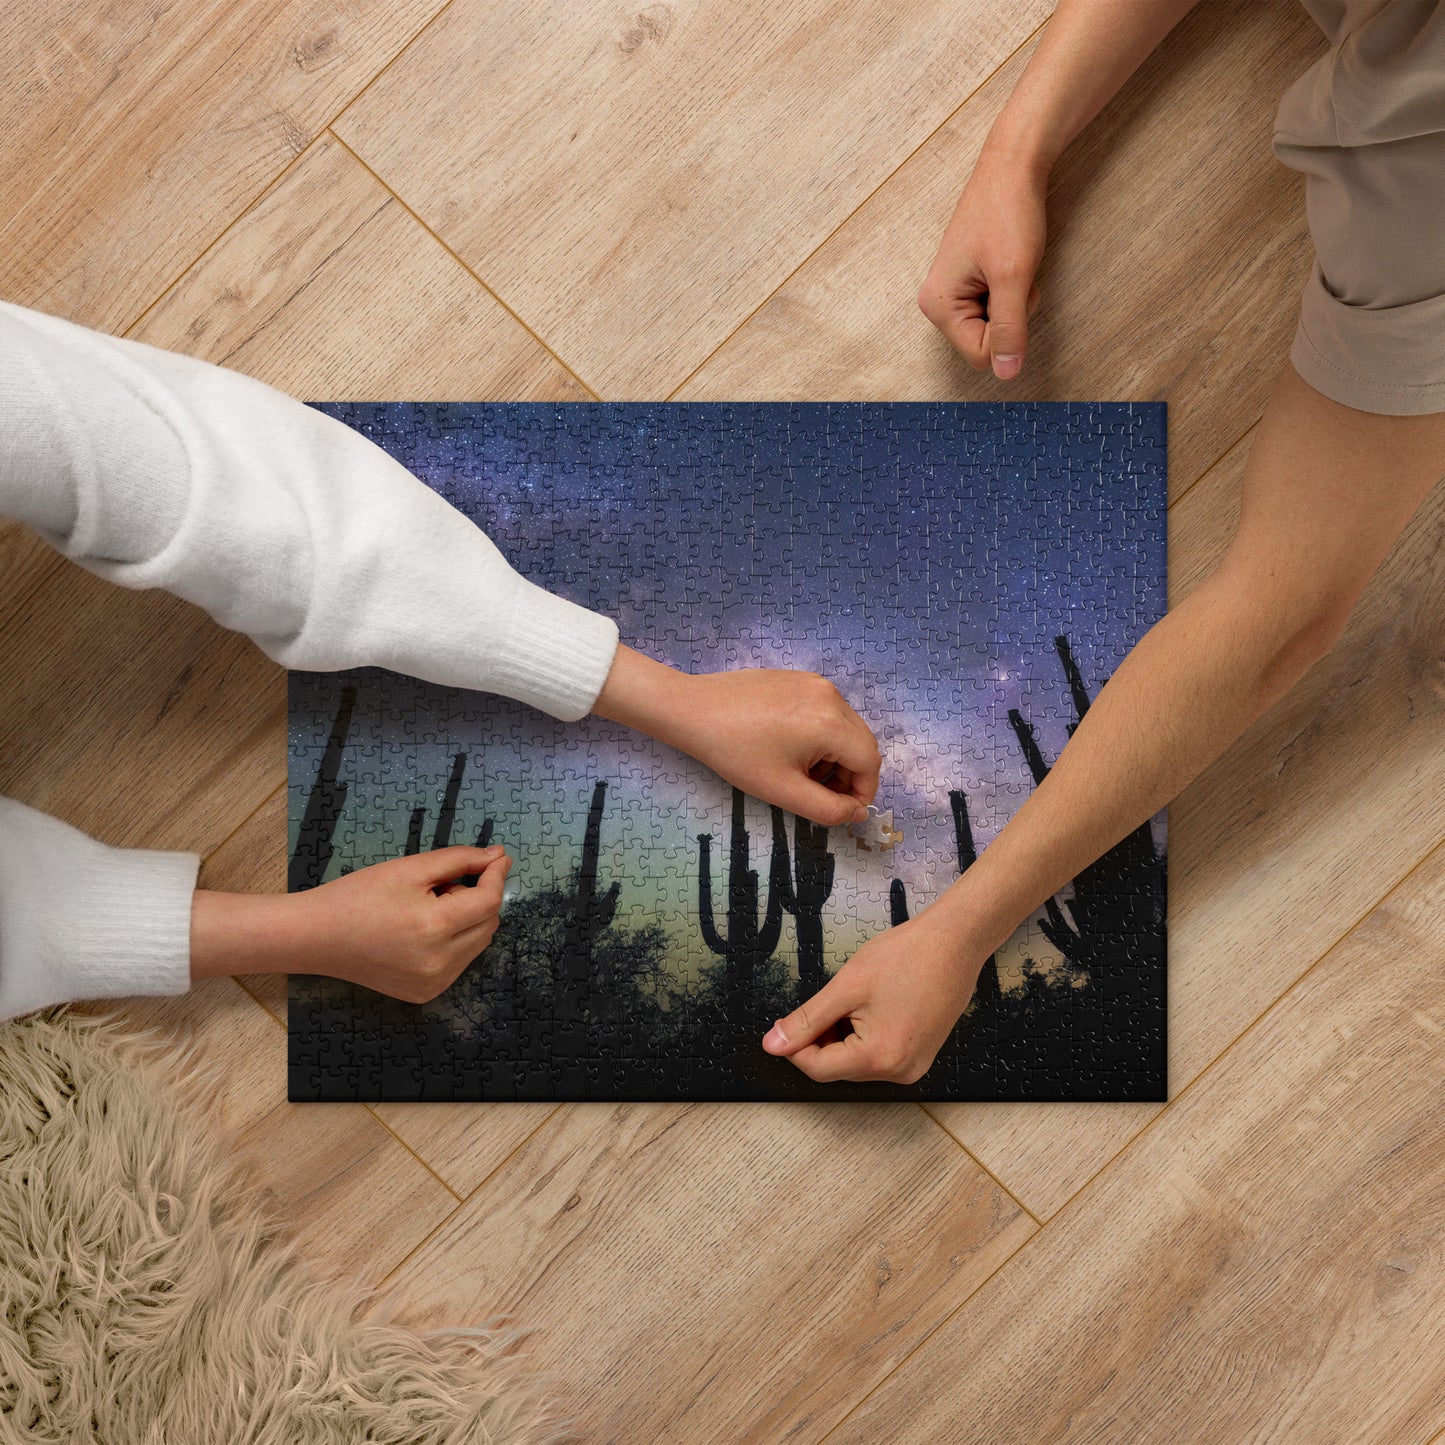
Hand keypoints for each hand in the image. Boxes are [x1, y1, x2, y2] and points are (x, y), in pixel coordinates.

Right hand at [191, 844, 510, 1001]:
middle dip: (477, 898)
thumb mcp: (410, 868)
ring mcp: (433, 984)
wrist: (317, 937)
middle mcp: (440, 963)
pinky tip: (422, 932)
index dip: (496, 875)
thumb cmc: (359, 895)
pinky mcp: (425, 994)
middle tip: (441, 886)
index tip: (497, 857)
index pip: (489, 901)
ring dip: (467, 920)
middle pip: (488, 923)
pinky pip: (460, 962)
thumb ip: (459, 860)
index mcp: (434, 928)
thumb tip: (499, 856)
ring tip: (428, 908)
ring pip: (478, 943)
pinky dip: (455, 942)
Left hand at [593, 646, 881, 825]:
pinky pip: (826, 710)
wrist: (694, 710)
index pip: (870, 763)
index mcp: (832, 723)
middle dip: (849, 775)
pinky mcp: (800, 678)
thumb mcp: (784, 791)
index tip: (840, 810)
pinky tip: (787, 746)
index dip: (862, 793)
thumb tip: (857, 812)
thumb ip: (828, 809)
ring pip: (845, 727)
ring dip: (835, 755)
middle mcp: (832, 696)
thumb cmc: (736, 753)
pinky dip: (821, 734)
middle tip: (818, 794)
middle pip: (861, 743)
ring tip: (800, 772)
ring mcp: (816, 682)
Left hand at [760, 914, 981, 1083]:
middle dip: (822, 1038)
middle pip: (838, 1067)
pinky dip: (864, 1035)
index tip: (786, 1023)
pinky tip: (871, 1005)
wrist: (955, 942)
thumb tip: (773, 1045)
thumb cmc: (907, 956)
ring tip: (855, 998)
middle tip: (827, 1001)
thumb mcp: (846, 986)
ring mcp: (915, 1065)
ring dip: (843, 1036)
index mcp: (880, 1059)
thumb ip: (807, 1020)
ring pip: (857, 1061)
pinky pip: (879, 1055)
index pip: (818, 1069)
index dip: (795, 1047)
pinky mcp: (921, 1054)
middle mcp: (900, 1071)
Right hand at [916, 141, 1046, 379]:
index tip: (1012, 288)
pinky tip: (1009, 263)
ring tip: (1012, 265)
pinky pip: (996, 308)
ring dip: (1015, 302)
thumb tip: (1007, 374)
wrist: (1013, 167)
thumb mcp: (1014, 277)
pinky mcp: (967, 284)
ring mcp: (952, 294)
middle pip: (986, 343)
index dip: (1009, 331)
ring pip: (995, 327)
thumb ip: (1010, 329)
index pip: (981, 354)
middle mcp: (938, 304)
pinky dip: (1012, 291)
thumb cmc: (1008, 214)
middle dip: (1012, 316)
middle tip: (1015, 275)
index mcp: (938, 306)